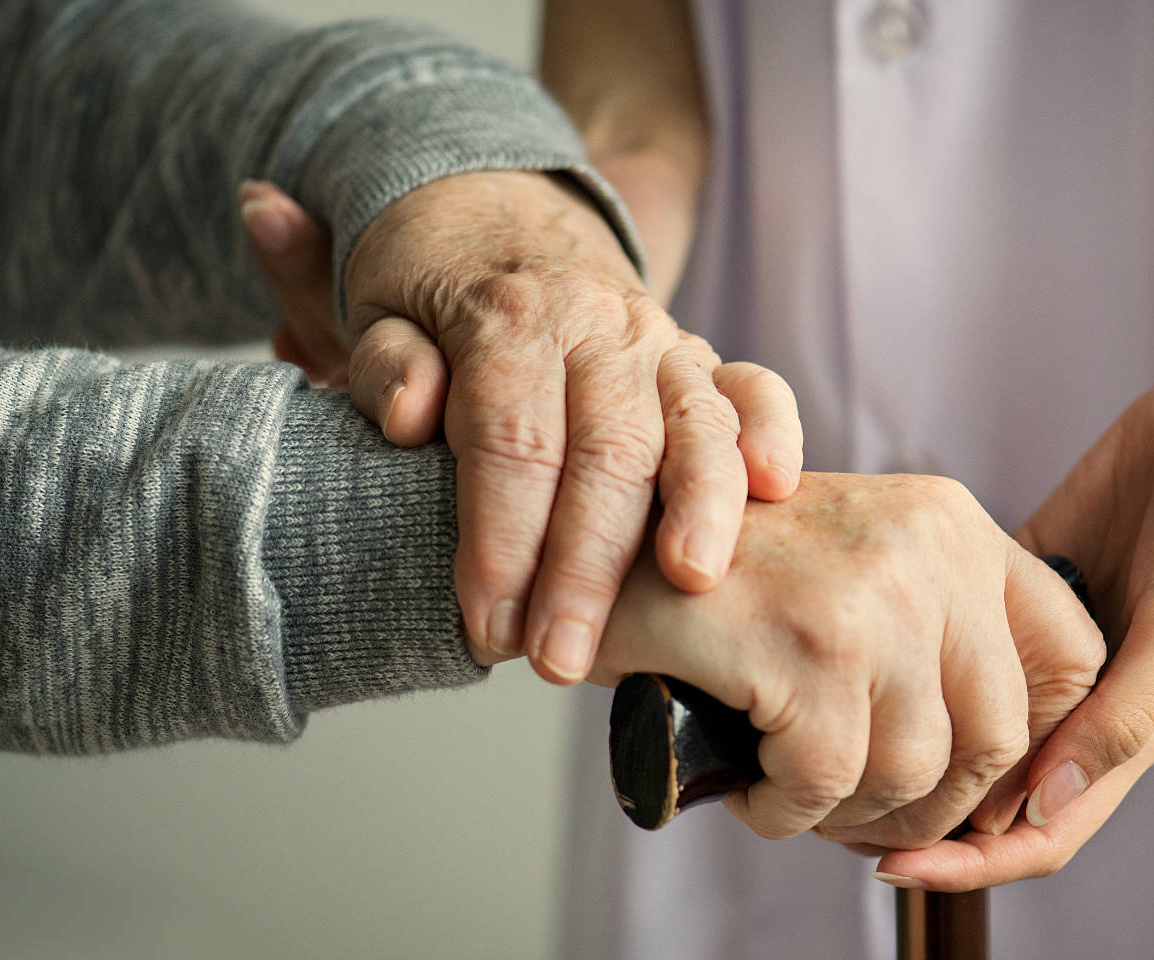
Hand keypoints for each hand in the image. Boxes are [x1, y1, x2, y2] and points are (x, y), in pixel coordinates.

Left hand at [237, 176, 803, 683]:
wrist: (498, 214)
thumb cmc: (433, 286)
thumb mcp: (378, 309)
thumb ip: (387, 364)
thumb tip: (412, 416)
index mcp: (510, 318)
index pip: (512, 441)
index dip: (501, 540)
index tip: (488, 626)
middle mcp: (598, 326)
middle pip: (607, 450)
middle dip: (588, 564)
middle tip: (561, 658)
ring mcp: (661, 342)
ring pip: (693, 423)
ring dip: (698, 508)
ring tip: (690, 583)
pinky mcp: (702, 359)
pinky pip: (754, 388)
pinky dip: (772, 432)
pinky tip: (775, 487)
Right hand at [589, 472, 1104, 849]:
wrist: (600, 542)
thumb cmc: (728, 576)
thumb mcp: (859, 568)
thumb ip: (941, 630)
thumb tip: (1014, 768)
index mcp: (954, 524)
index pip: (1071, 654)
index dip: (1036, 743)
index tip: (972, 782)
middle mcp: (929, 547)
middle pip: (996, 737)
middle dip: (931, 805)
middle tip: (861, 813)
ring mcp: (872, 595)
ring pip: (912, 772)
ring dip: (848, 812)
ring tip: (793, 792)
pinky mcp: (807, 647)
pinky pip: (825, 785)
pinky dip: (785, 813)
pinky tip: (752, 789)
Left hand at [875, 362, 1153, 889]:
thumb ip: (1121, 719)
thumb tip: (1042, 806)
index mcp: (1128, 728)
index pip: (1041, 829)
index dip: (970, 862)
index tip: (888, 868)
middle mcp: (1083, 698)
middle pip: (992, 787)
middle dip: (923, 813)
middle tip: (836, 810)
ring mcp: (1049, 642)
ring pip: (970, 716)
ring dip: (916, 736)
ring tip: (839, 737)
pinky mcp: (1025, 581)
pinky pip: (963, 631)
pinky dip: (921, 650)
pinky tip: (869, 649)